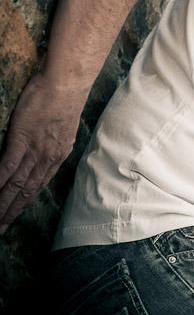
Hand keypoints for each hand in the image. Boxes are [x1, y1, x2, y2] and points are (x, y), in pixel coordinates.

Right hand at [0, 72, 84, 234]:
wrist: (65, 85)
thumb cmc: (63, 98)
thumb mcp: (63, 125)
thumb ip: (54, 141)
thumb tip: (46, 146)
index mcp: (58, 154)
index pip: (40, 184)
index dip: (27, 201)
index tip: (17, 214)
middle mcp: (48, 158)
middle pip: (27, 191)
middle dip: (13, 212)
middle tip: (0, 230)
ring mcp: (34, 151)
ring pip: (17, 185)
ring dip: (4, 205)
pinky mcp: (21, 141)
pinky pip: (6, 167)